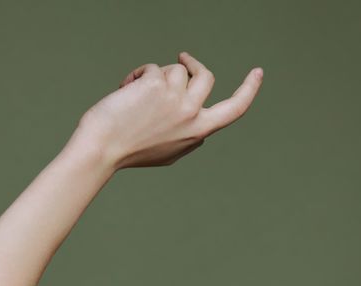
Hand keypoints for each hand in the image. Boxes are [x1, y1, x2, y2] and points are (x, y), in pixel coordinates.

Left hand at [75, 51, 263, 171]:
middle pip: (205, 76)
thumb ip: (187, 135)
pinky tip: (125, 92)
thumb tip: (201, 128)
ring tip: (135, 95)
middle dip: (193, 65)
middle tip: (182, 58)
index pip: (233, 110)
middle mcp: (191, 115)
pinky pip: (153, 67)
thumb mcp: (168, 150)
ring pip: (176, 70)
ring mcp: (176, 98)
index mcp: (198, 133)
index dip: (249, 90)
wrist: (103, 149)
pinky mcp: (158, 83)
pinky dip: (138, 76)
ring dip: (157, 75)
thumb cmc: (130, 151)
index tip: (258, 73)